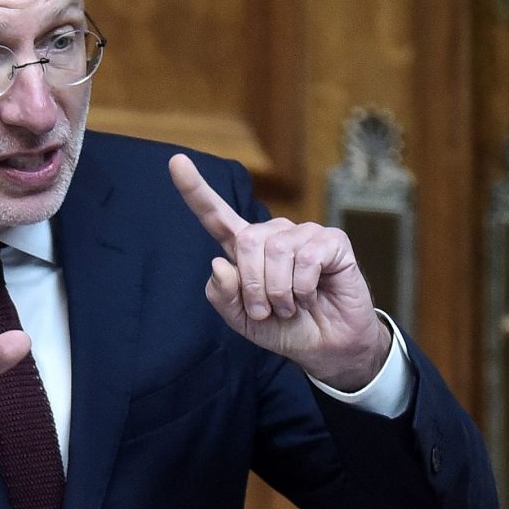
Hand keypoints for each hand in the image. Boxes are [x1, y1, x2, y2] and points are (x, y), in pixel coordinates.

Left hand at [169, 155, 391, 391]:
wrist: (327, 346)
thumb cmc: (285, 328)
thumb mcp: (244, 320)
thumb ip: (224, 297)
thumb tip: (220, 263)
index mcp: (246, 248)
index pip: (215, 215)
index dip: (194, 190)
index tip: (176, 162)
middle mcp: (273, 234)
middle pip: (246, 242)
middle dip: (253, 286)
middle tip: (268, 310)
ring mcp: (304, 234)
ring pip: (277, 251)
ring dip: (280, 293)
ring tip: (291, 306)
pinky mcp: (332, 240)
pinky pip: (307, 259)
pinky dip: (304, 289)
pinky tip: (313, 296)